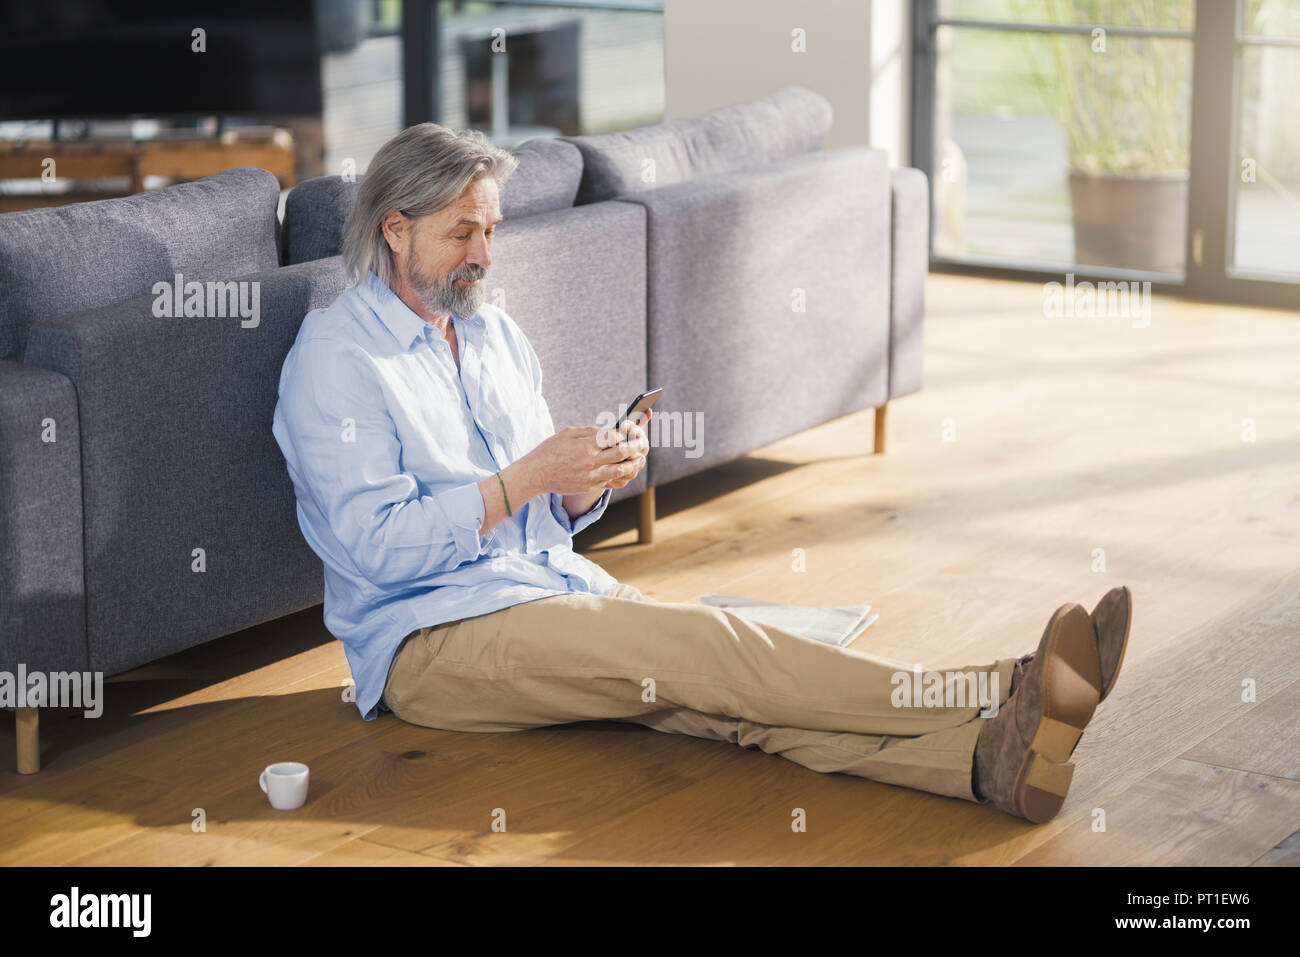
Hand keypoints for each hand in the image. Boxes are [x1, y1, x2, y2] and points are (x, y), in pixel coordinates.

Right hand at [524, 410, 649, 495]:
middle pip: (621, 453)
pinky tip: (627, 470)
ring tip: (640, 459)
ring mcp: (590, 476)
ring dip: (633, 464)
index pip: (612, 437)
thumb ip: (590, 431)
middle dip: (635, 447)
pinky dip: (622, 475)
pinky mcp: (589, 486)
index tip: (627, 432)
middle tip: (642, 443)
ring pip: (620, 470)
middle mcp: (589, 462)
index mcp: (584, 445)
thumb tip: (609, 430)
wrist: (536, 474)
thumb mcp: (568, 433)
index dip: (623, 434)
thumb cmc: (551, 450)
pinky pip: (611, 481)